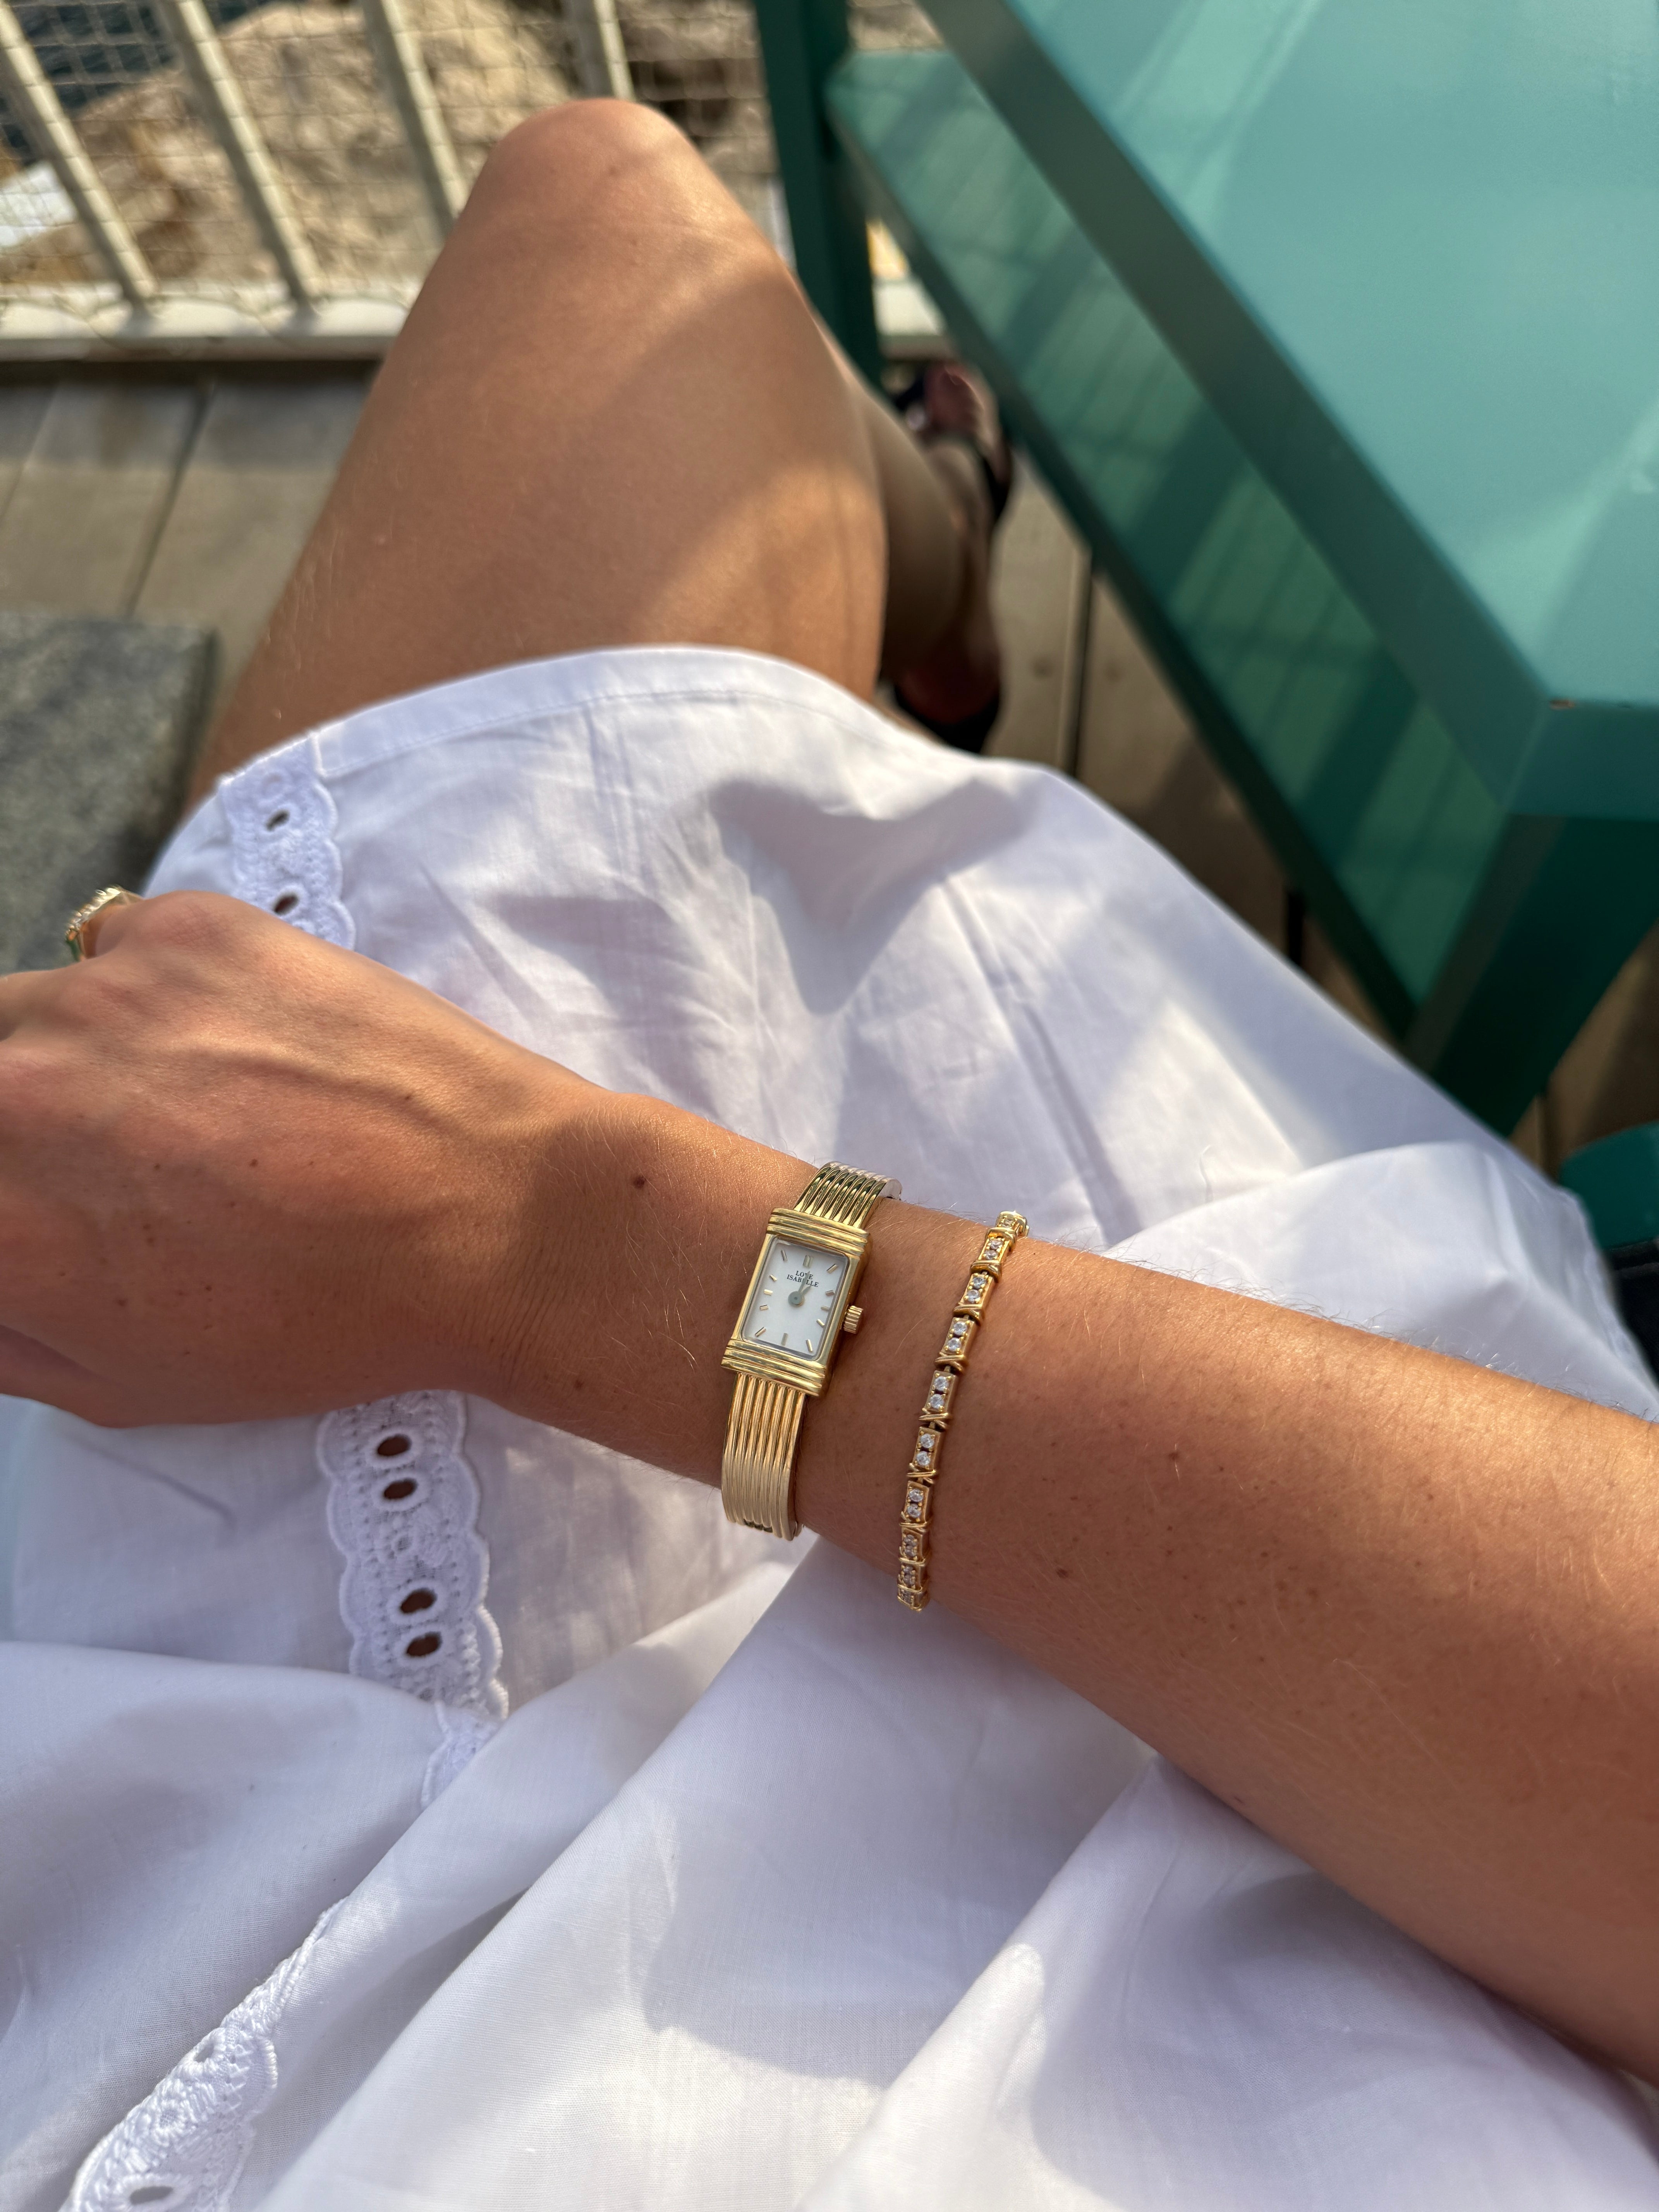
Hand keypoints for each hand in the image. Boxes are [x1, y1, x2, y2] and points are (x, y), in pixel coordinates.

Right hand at [0, 891, 599, 1425]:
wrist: (493, 1221)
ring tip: (179, 1112)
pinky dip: (151, 997)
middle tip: (107, 1166)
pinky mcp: (186, 929)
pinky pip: (113, 950)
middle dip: (14, 1132)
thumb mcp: (128, 1380)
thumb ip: (6, 1326)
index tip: (41, 1208)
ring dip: (66, 1059)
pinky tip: (239, 1052)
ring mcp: (99, 997)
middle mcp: (12, 1096)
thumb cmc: (323, 1325)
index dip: (7, 1206)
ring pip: (17, 1013)